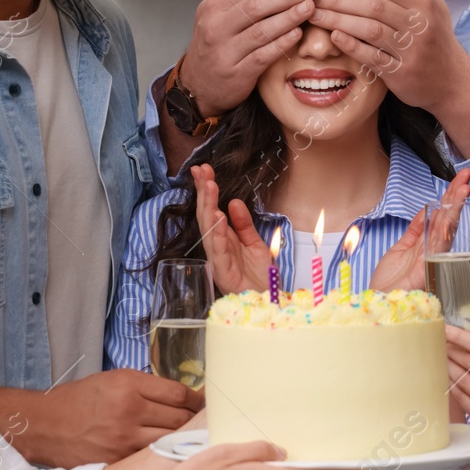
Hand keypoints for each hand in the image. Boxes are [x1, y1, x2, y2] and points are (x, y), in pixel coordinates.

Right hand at [46, 370, 204, 464]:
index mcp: (129, 385)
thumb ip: (147, 387)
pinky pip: (150, 458)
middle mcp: (129, 410)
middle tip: (200, 423)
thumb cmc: (79, 399)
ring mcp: (123, 439)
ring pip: (170, 441)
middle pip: (180, 419)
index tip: (203, 403)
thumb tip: (182, 397)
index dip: (197, 400)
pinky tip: (164, 453)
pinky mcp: (117, 460)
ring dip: (181, 440)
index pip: (179, 394)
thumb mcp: (113, 380)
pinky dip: (160, 455)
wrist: (44, 424)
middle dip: (193, 421)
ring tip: (186, 439)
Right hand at [181, 0, 317, 115]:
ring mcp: (225, 52)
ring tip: (310, 9)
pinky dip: (280, 44)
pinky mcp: (236, 74)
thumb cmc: (214, 43)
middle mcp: (216, 28)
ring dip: (288, 19)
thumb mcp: (214, 11)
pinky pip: (262, 56)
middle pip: (255, 8)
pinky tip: (297, 35)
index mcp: (213, 8)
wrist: (198, 84)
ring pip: (260, 32)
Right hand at [192, 164, 271, 293]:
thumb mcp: (255, 243)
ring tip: (209, 186)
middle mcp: (217, 246)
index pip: (211, 209)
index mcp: (224, 237)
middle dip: (203, 192)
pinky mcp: (222, 271)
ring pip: (208, 229)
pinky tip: (217, 217)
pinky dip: (217, 233)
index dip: (206, 190)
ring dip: (208, 206)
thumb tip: (234, 202)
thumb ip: (244, 224)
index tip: (203, 169)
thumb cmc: (259, 276)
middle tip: (201, 171)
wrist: (268, 300)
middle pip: (206, 214)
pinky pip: (218, 249)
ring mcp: (218, 258)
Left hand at [309, 0, 467, 115]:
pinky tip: (335, 37)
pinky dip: (353, 46)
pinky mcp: (403, 74)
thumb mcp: (432, 8)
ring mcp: (412, 50)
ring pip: (370, 30)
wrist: (454, 82)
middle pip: (373, 5)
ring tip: (316, 15)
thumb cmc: (436, 41)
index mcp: (425, 4)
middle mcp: (421, 25)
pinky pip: (373, 58)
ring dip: (339, 20)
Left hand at [368, 169, 469, 292]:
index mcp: (427, 245)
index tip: (458, 181)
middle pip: (449, 218)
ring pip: (448, 227)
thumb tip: (426, 210)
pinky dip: (446, 226)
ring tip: (465, 186)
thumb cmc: (389, 283)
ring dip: (456, 205)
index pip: (442, 217)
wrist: (379, 303)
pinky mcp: (430, 267)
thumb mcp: (400, 249)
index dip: (450, 198)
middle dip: (457, 195)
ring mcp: (434, 258)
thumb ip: (415, 231)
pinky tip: (452, 210)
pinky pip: (440, 242)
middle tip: (467, 174)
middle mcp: (434, 251)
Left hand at [445, 325, 469, 455]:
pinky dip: (453, 386)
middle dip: (450, 349)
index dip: (460, 336)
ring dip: (448, 366)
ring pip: (463, 380)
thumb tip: (465, 342)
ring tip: (439, 358)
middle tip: (438, 341)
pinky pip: (463, 399)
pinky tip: (447, 378)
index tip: (445, 328)